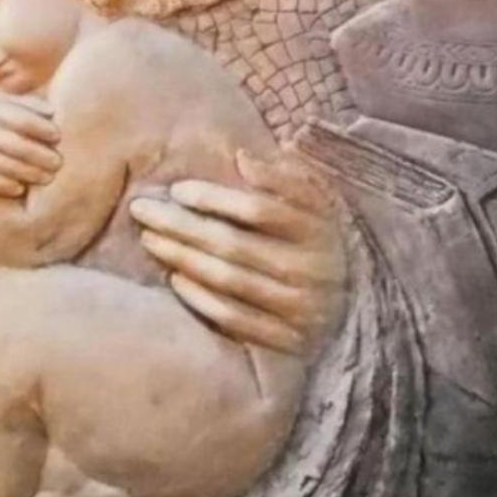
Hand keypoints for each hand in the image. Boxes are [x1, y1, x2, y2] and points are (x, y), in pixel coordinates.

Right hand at [0, 90, 61, 198]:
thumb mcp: (9, 102)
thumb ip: (31, 106)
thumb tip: (52, 112)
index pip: (19, 118)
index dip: (39, 127)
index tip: (57, 136)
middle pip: (10, 142)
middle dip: (36, 153)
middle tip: (58, 163)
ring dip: (25, 171)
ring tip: (47, 178)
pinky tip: (19, 189)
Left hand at [130, 149, 346, 358]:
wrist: (354, 303)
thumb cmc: (320, 240)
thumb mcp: (316, 202)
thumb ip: (284, 177)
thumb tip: (242, 157)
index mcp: (318, 228)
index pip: (259, 210)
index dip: (214, 198)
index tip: (177, 190)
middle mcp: (310, 269)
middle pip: (234, 245)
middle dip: (182, 226)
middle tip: (142, 211)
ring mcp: (298, 307)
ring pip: (228, 280)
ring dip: (183, 258)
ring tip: (149, 240)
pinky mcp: (286, 339)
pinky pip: (234, 319)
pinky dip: (200, 299)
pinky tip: (175, 278)